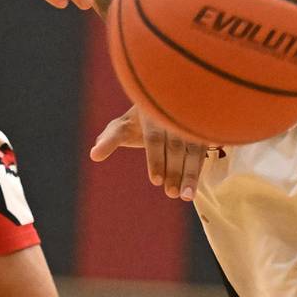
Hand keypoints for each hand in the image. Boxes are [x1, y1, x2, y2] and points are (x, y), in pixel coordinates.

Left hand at [90, 105, 210, 201]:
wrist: (166, 100)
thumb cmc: (139, 119)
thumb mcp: (122, 126)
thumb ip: (110, 139)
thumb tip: (94, 154)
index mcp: (149, 111)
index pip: (153, 137)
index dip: (155, 159)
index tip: (155, 181)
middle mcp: (171, 113)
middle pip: (174, 145)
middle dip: (174, 170)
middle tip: (171, 193)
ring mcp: (189, 119)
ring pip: (192, 148)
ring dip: (190, 173)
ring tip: (186, 196)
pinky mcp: (201, 128)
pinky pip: (202, 149)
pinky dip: (199, 169)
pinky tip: (195, 187)